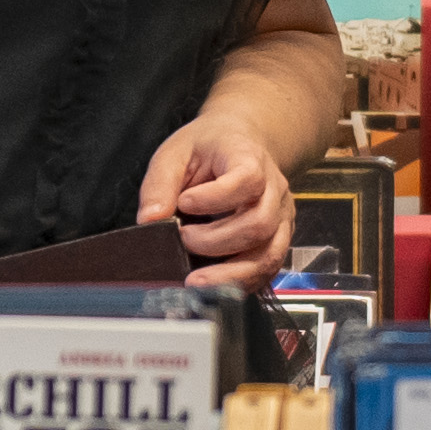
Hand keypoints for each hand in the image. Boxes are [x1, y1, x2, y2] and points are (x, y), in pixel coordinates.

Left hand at [136, 116, 291, 283]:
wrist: (242, 143)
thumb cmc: (208, 148)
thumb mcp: (176, 153)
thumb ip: (161, 184)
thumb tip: (150, 221)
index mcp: (250, 159)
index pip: (247, 180)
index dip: (215, 198)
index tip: (184, 203)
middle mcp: (274, 190)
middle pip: (259, 224)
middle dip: (216, 242)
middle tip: (184, 239)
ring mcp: (280, 218)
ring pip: (268, 254)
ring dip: (230, 273)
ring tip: (195, 280)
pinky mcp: (278, 239)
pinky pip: (268, 269)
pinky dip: (241, 282)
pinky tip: (215, 286)